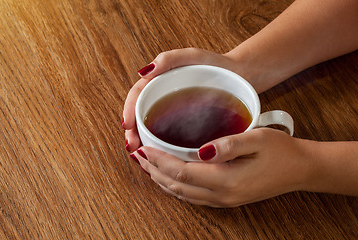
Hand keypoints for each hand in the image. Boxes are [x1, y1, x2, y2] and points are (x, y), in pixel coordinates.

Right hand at [122, 48, 247, 151]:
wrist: (241, 76)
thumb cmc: (218, 64)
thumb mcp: (194, 56)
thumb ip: (170, 59)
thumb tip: (144, 72)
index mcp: (161, 81)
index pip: (138, 95)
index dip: (129, 110)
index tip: (127, 126)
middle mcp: (164, 96)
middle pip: (141, 114)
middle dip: (133, 131)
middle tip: (133, 148)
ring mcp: (174, 110)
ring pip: (152, 126)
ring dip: (144, 140)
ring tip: (142, 156)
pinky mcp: (186, 122)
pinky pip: (169, 134)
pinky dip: (161, 145)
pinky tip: (162, 156)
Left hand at [130, 128, 311, 206]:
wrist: (300, 170)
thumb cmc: (280, 151)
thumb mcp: (258, 139)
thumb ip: (229, 144)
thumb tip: (202, 149)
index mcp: (227, 180)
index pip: (182, 172)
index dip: (160, 161)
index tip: (144, 148)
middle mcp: (222, 195)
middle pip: (177, 187)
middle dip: (154, 171)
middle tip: (137, 156)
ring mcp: (224, 200)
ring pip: (183, 195)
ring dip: (161, 180)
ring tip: (146, 167)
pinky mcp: (227, 198)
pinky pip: (193, 197)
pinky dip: (175, 187)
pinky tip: (169, 178)